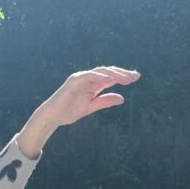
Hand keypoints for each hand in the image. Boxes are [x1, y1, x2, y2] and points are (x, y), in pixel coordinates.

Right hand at [17, 66, 139, 158]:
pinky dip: (100, 76)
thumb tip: (122, 98)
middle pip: (109, 72)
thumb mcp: (92, 107)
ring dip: (114, 74)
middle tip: (135, 77)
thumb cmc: (70, 112)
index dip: (123, 76)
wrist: (54, 116)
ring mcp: (82, 77)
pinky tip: (110, 80)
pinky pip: (89, 75)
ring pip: (101, 72)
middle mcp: (89, 78)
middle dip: (122, 74)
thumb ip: (105, 101)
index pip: (111, 77)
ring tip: (125, 79)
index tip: (136, 78)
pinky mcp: (75, 79)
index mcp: (94, 84)